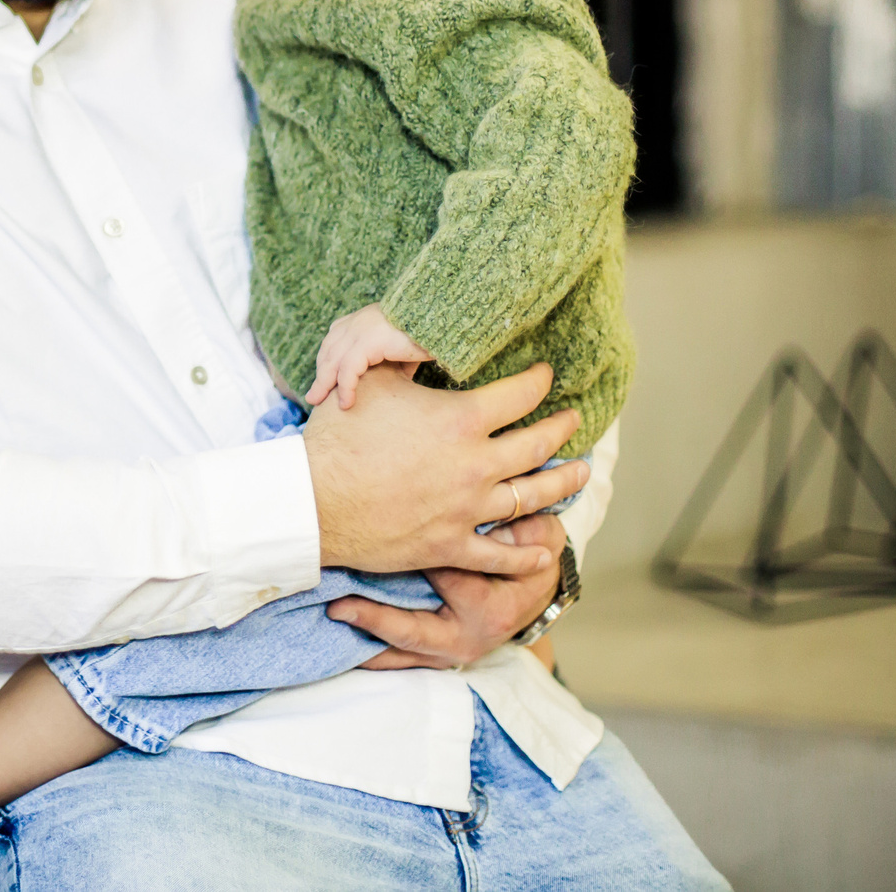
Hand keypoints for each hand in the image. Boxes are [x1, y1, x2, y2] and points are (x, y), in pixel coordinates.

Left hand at [303, 304, 430, 410]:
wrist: (439, 320)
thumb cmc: (426, 333)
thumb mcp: (401, 348)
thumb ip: (392, 361)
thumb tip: (396, 380)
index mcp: (361, 319)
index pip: (333, 340)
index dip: (326, 361)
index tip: (324, 380)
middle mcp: (356, 322)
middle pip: (328, 351)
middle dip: (320, 375)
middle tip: (313, 397)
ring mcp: (359, 330)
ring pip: (333, 361)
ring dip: (324, 384)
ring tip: (319, 403)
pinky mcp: (367, 342)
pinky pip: (348, 370)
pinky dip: (345, 388)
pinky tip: (346, 403)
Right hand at [303, 361, 586, 574]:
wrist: (315, 502)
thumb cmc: (340, 437)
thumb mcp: (373, 383)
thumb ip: (407, 361)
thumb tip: (422, 341)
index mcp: (461, 419)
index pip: (519, 394)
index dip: (538, 380)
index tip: (546, 376)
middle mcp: (476, 464)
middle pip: (538, 444)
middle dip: (563, 428)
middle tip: (574, 421)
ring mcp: (468, 509)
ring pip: (532, 497)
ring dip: (563, 483)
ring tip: (580, 473)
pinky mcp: (452, 545)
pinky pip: (501, 555)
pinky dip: (527, 554)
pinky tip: (545, 549)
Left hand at [325, 512, 565, 670]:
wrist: (535, 595)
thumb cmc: (532, 556)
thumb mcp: (538, 537)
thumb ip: (521, 523)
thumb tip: (500, 508)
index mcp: (491, 608)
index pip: (448, 581)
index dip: (418, 558)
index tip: (384, 535)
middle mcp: (467, 637)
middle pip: (415, 631)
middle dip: (376, 619)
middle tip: (339, 606)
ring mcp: (449, 652)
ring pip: (402, 651)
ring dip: (367, 639)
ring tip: (334, 618)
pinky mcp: (435, 655)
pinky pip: (400, 658)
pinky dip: (374, 652)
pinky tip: (344, 638)